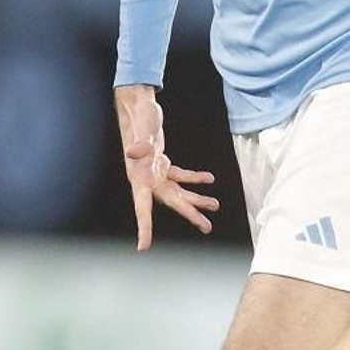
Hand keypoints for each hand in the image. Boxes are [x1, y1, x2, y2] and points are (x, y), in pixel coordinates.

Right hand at [115, 84, 218, 250]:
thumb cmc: (138, 115)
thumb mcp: (141, 128)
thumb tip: (135, 152)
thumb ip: (139, 142)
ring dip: (195, 198)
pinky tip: (208, 179)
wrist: (137, 103)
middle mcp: (146, 177)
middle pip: (169, 202)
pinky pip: (179, 175)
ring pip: (177, 191)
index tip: (143, 246)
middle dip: (188, 214)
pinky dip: (193, 178)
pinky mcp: (161, 162)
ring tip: (214, 206)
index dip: (143, 227)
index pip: (141, 206)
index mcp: (139, 175)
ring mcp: (154, 171)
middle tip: (206, 227)